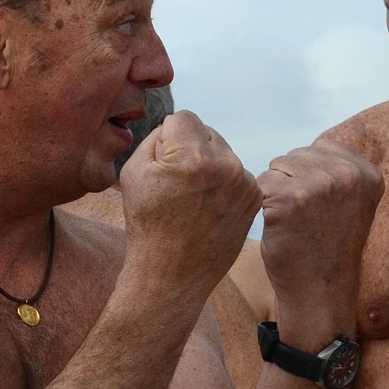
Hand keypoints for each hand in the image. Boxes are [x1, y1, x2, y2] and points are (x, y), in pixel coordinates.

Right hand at [118, 110, 261, 300]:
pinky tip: (207, 206)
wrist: (172, 272)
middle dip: (190, 147)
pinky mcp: (254, 197)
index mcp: (193, 156)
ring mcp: (245, 182)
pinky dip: (222, 182)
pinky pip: (235, 172)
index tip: (162, 163)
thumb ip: (156, 138)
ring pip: (222, 151)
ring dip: (208, 164)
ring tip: (191, 197)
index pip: (183, 117)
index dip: (166, 136)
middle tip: (176, 183)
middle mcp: (226, 165)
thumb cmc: (147, 221)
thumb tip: (176, 126)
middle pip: (206, 131)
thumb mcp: (133, 171)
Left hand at [258, 142, 381, 337]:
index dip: (310, 176)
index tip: (323, 208)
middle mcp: (348, 175)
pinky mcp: (290, 198)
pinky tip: (282, 227)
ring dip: (277, 193)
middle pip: (294, 156)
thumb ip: (339, 169)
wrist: (320, 290)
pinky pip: (261, 184)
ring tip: (297, 222)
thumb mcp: (349, 200)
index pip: (319, 147)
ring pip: (276, 168)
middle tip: (308, 219)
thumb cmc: (326, 244)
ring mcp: (320, 185)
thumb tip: (315, 145)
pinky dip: (263, 205)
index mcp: (368, 172)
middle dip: (292, 183)